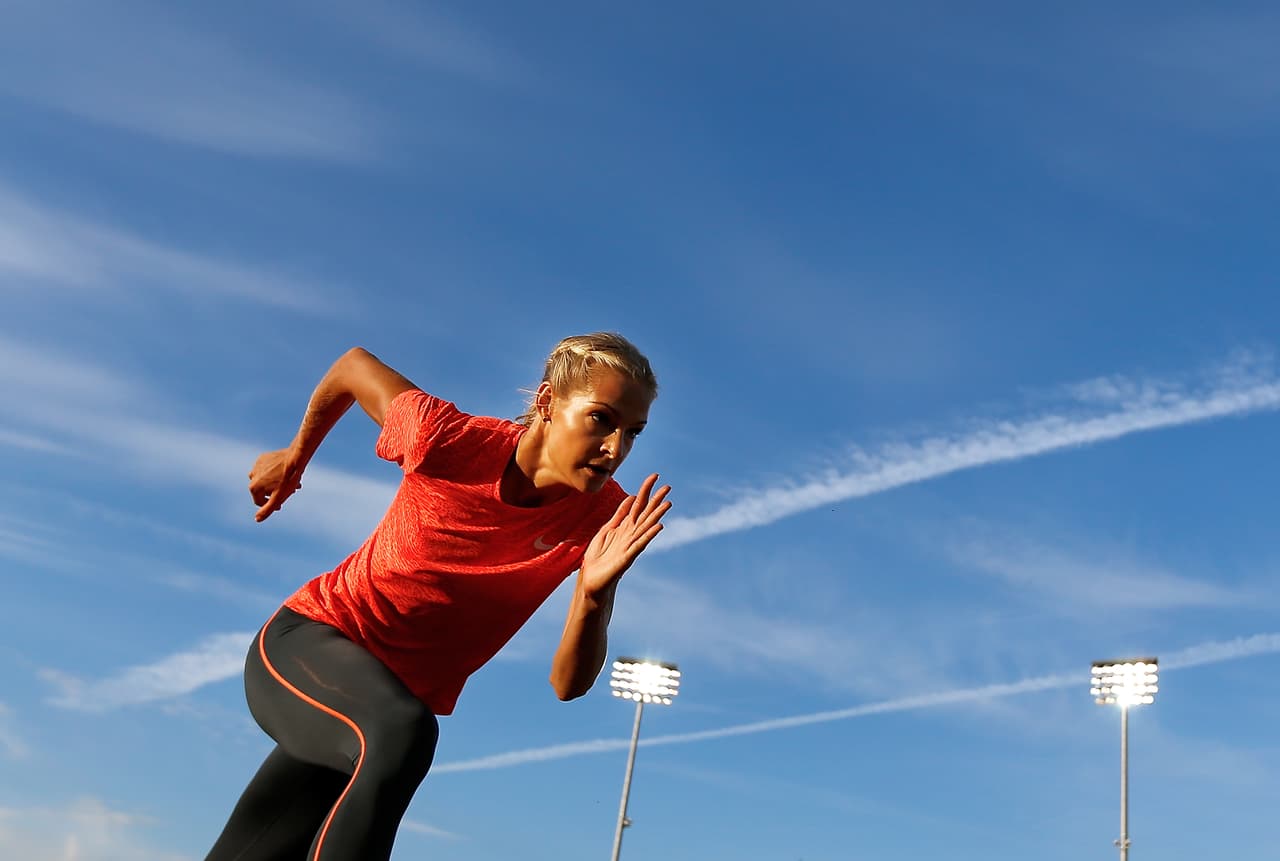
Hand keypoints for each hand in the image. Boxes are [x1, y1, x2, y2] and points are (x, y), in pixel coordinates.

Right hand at [248, 448, 305, 521]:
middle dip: (276, 493)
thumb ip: (267, 509)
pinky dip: (273, 473)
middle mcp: (251, 476)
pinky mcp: (262, 458)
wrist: (295, 457)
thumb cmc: (288, 479)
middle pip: (264, 490)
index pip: (260, 501)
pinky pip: (266, 469)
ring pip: (265, 479)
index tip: (281, 504)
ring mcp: (256, 466)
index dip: (271, 505)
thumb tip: (257, 520)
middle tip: (290, 491)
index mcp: (254, 487)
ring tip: (289, 482)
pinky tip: (284, 473)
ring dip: (275, 483)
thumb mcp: (279, 497)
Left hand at [579, 473, 671, 595]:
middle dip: (656, 499)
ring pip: (646, 526)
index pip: (638, 504)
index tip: (655, 476)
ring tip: (668, 504)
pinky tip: (658, 526)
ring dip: (657, 514)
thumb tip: (632, 497)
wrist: (590, 578)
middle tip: (668, 486)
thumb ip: (620, 514)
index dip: (646, 489)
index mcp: (625, 526)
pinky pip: (640, 544)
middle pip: (646, 513)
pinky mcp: (627, 558)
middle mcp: (631, 534)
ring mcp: (631, 545)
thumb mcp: (607, 529)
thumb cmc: (599, 555)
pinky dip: (649, 534)